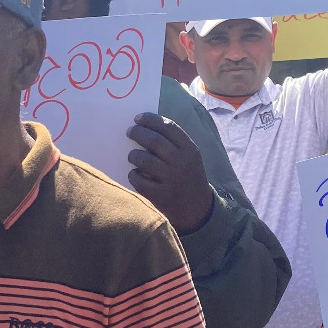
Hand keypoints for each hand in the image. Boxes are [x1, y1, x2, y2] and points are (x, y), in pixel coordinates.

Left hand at [126, 113, 214, 233]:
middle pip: (154, 141)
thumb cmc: (188, 177)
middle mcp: (182, 163)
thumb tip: (145, 127)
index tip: (138, 118)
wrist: (197, 210)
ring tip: (132, 156)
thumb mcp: (190, 158)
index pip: (169, 127)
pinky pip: (138, 180)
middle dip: (138, 133)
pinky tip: (134, 174)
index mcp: (190, 150)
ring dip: (133, 155)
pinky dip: (133, 175)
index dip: (151, 120)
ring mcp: (171, 180)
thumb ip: (173, 143)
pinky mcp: (161, 196)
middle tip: (129, 131)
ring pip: (144, 159)